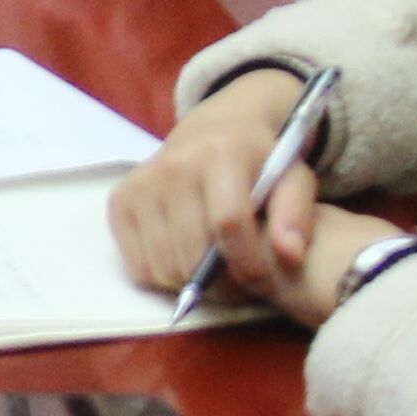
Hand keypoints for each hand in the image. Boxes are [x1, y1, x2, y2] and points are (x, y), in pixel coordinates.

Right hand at [104, 73, 396, 323]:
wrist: (213, 131)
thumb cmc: (259, 163)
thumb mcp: (294, 179)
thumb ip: (297, 217)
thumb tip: (289, 257)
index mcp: (221, 153)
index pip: (228, 223)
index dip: (247, 263)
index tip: (261, 281)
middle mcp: (172, 164)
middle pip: (192, 253)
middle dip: (221, 283)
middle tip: (239, 283)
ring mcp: (140, 184)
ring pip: (164, 267)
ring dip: (193, 284)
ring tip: (216, 272)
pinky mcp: (119, 201)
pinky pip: (138, 267)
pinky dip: (164, 277)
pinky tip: (186, 259)